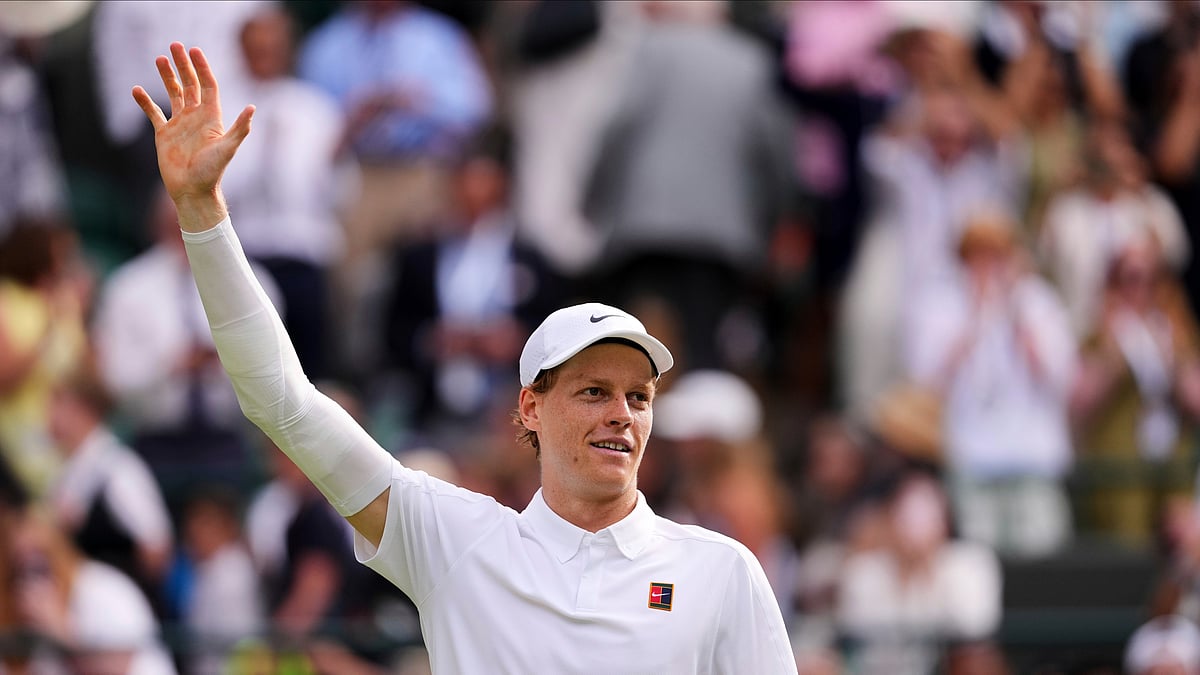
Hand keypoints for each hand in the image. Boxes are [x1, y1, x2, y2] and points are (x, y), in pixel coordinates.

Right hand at [131, 43, 253, 229]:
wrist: (193, 191)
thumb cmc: (212, 172)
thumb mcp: (228, 148)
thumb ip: (239, 128)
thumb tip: (253, 108)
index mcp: (211, 117)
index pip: (207, 85)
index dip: (202, 68)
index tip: (194, 51)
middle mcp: (196, 117)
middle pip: (190, 84)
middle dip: (183, 65)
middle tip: (174, 45)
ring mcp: (180, 125)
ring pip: (173, 94)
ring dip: (166, 77)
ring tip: (159, 59)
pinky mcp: (164, 135)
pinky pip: (153, 113)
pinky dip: (145, 102)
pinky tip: (136, 89)